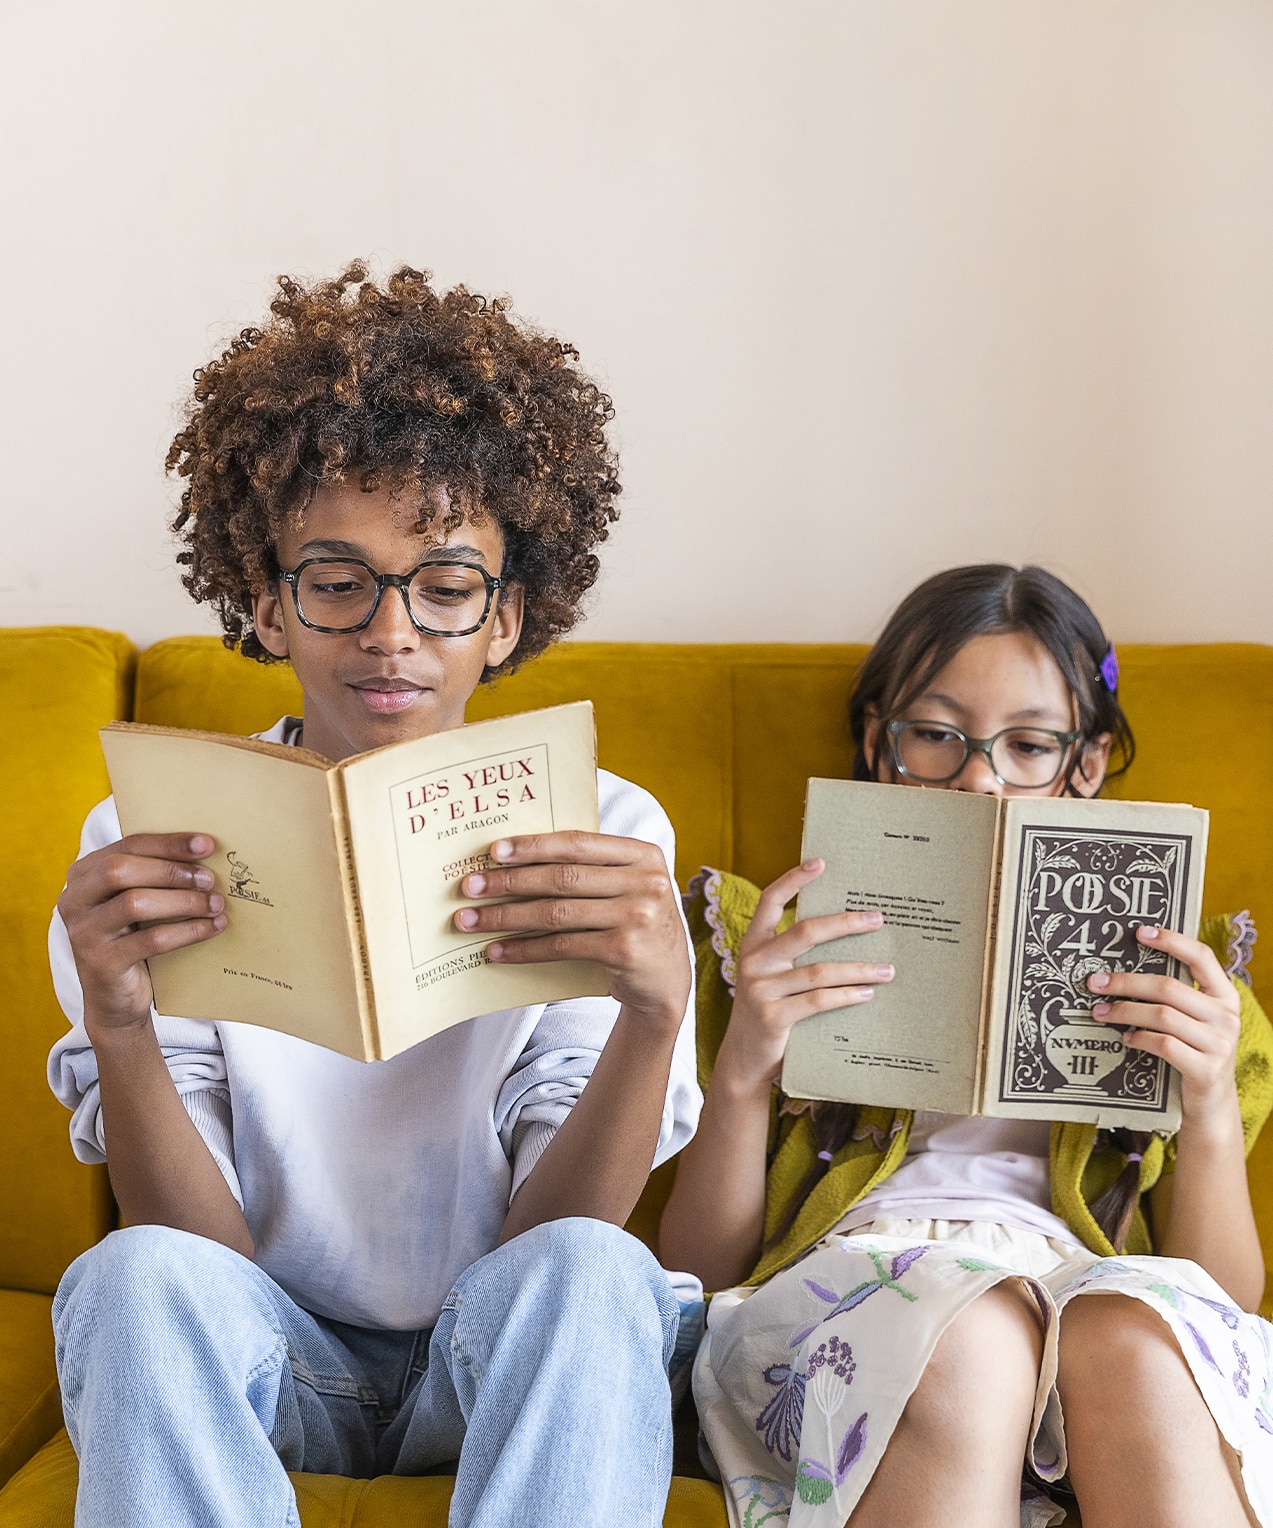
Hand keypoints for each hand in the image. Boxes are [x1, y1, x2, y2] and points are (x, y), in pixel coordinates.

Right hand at [58, 833, 225, 1034]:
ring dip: (183, 901)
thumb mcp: (139, 902)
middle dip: (171, 870)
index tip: (207, 844)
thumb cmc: (134, 938)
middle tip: (210, 879)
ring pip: (135, 903)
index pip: (127, 846)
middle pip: (121, 870)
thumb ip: (155, 877)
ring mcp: (83, 932)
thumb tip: (204, 853)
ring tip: (216, 904)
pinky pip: (151, 940)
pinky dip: (188, 931)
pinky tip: (213, 927)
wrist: (116, 999)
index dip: (168, 843)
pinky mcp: (100, 962)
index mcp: (84, 875)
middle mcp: (74, 900)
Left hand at [452, 833, 689, 1027]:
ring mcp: (638, 917)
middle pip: (562, 877)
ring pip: (557, 912)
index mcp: (644, 855)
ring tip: (471, 920)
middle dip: (509, 881)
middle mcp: (645, 882)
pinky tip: (498, 951)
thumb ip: (591, 870)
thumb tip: (516, 860)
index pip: (579, 843)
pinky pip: (562, 946)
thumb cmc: (635, 926)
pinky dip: (525, 949)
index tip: (493, 852)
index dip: (533, 846)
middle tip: (470, 886)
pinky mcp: (625, 951)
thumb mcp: (626, 889)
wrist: (666, 983)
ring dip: (506, 917)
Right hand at [713, 860, 891, 1096]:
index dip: (793, 880)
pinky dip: (847, 996)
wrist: (744, 1060)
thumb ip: (793, 957)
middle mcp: (753, 963)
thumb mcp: (772, 978)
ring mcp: (760, 990)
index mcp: (752, 945)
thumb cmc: (768, 1011)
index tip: (820, 862)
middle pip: (805, 932)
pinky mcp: (773, 1017)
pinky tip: (867, 993)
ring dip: (859, 969)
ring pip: (820, 971)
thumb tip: (846, 934)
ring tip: (887, 970)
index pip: (769, 902)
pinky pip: (819, 1001)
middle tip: (877, 918)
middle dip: (846, 923)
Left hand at [1088, 926, 1241, 1135]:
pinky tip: (1125, 1039)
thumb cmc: (1193, 1052)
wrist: (1212, 1104)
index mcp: (1225, 996)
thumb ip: (1175, 997)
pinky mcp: (1207, 1069)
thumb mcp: (1193, 1021)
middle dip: (1126, 982)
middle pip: (1168, 987)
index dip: (1172, 941)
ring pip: (1161, 1015)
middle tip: (1094, 982)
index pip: (1202, 957)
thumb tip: (1122, 971)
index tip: (1139, 932)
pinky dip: (1139, 1039)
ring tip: (1100, 1012)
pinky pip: (1164, 1045)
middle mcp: (1227, 1016)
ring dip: (1124, 1011)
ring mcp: (1220, 1043)